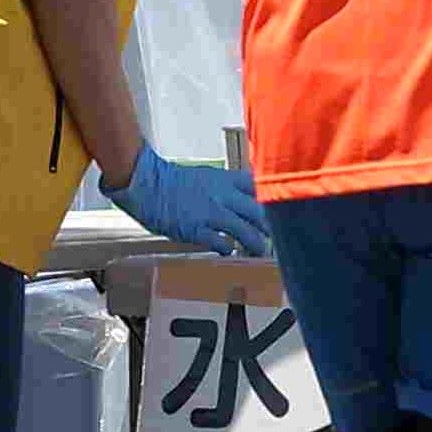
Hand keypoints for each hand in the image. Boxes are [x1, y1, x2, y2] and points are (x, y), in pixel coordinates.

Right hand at [112, 145, 270, 258]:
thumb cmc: (173, 181)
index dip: (275, 200)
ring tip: (260, 252)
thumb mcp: (207, 177)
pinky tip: (230, 254)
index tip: (285, 211)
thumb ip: (228, 187)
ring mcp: (212, 213)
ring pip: (247, 231)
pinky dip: (229, 251)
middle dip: (274, 227)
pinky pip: (222, 244)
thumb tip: (245, 200)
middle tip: (280, 238)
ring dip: (257, 245)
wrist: (146, 183)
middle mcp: (224, 196)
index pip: (262, 188)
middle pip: (261, 212)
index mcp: (227, 180)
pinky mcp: (197, 230)